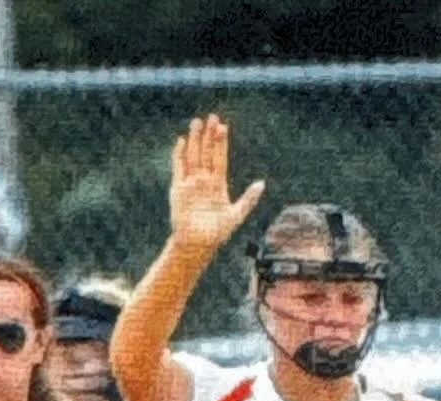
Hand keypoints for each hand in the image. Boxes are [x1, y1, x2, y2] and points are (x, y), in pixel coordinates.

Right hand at [169, 114, 265, 257]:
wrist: (197, 244)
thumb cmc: (216, 233)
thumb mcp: (236, 215)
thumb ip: (248, 199)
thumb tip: (262, 184)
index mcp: (218, 184)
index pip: (219, 158)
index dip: (221, 143)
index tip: (223, 127)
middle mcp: (204, 181)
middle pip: (206, 153)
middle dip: (208, 136)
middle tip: (211, 117)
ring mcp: (191, 183)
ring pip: (193, 156)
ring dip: (194, 140)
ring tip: (196, 123)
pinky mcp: (178, 189)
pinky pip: (179, 168)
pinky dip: (179, 155)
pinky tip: (181, 142)